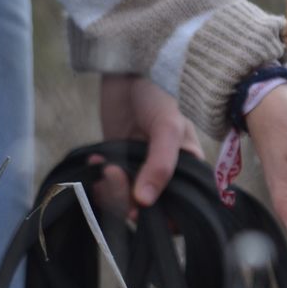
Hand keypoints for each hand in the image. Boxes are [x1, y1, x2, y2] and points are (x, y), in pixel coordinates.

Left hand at [93, 74, 202, 216]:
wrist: (129, 69)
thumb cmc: (159, 95)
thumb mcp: (167, 129)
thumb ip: (160, 166)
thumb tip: (144, 202)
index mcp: (189, 171)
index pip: (181, 211)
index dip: (163, 218)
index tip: (142, 207)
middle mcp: (165, 176)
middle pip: (148, 212)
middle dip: (127, 201)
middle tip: (114, 174)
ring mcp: (139, 171)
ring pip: (123, 203)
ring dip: (109, 191)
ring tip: (104, 165)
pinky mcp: (116, 164)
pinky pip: (106, 189)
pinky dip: (98, 181)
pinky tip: (97, 158)